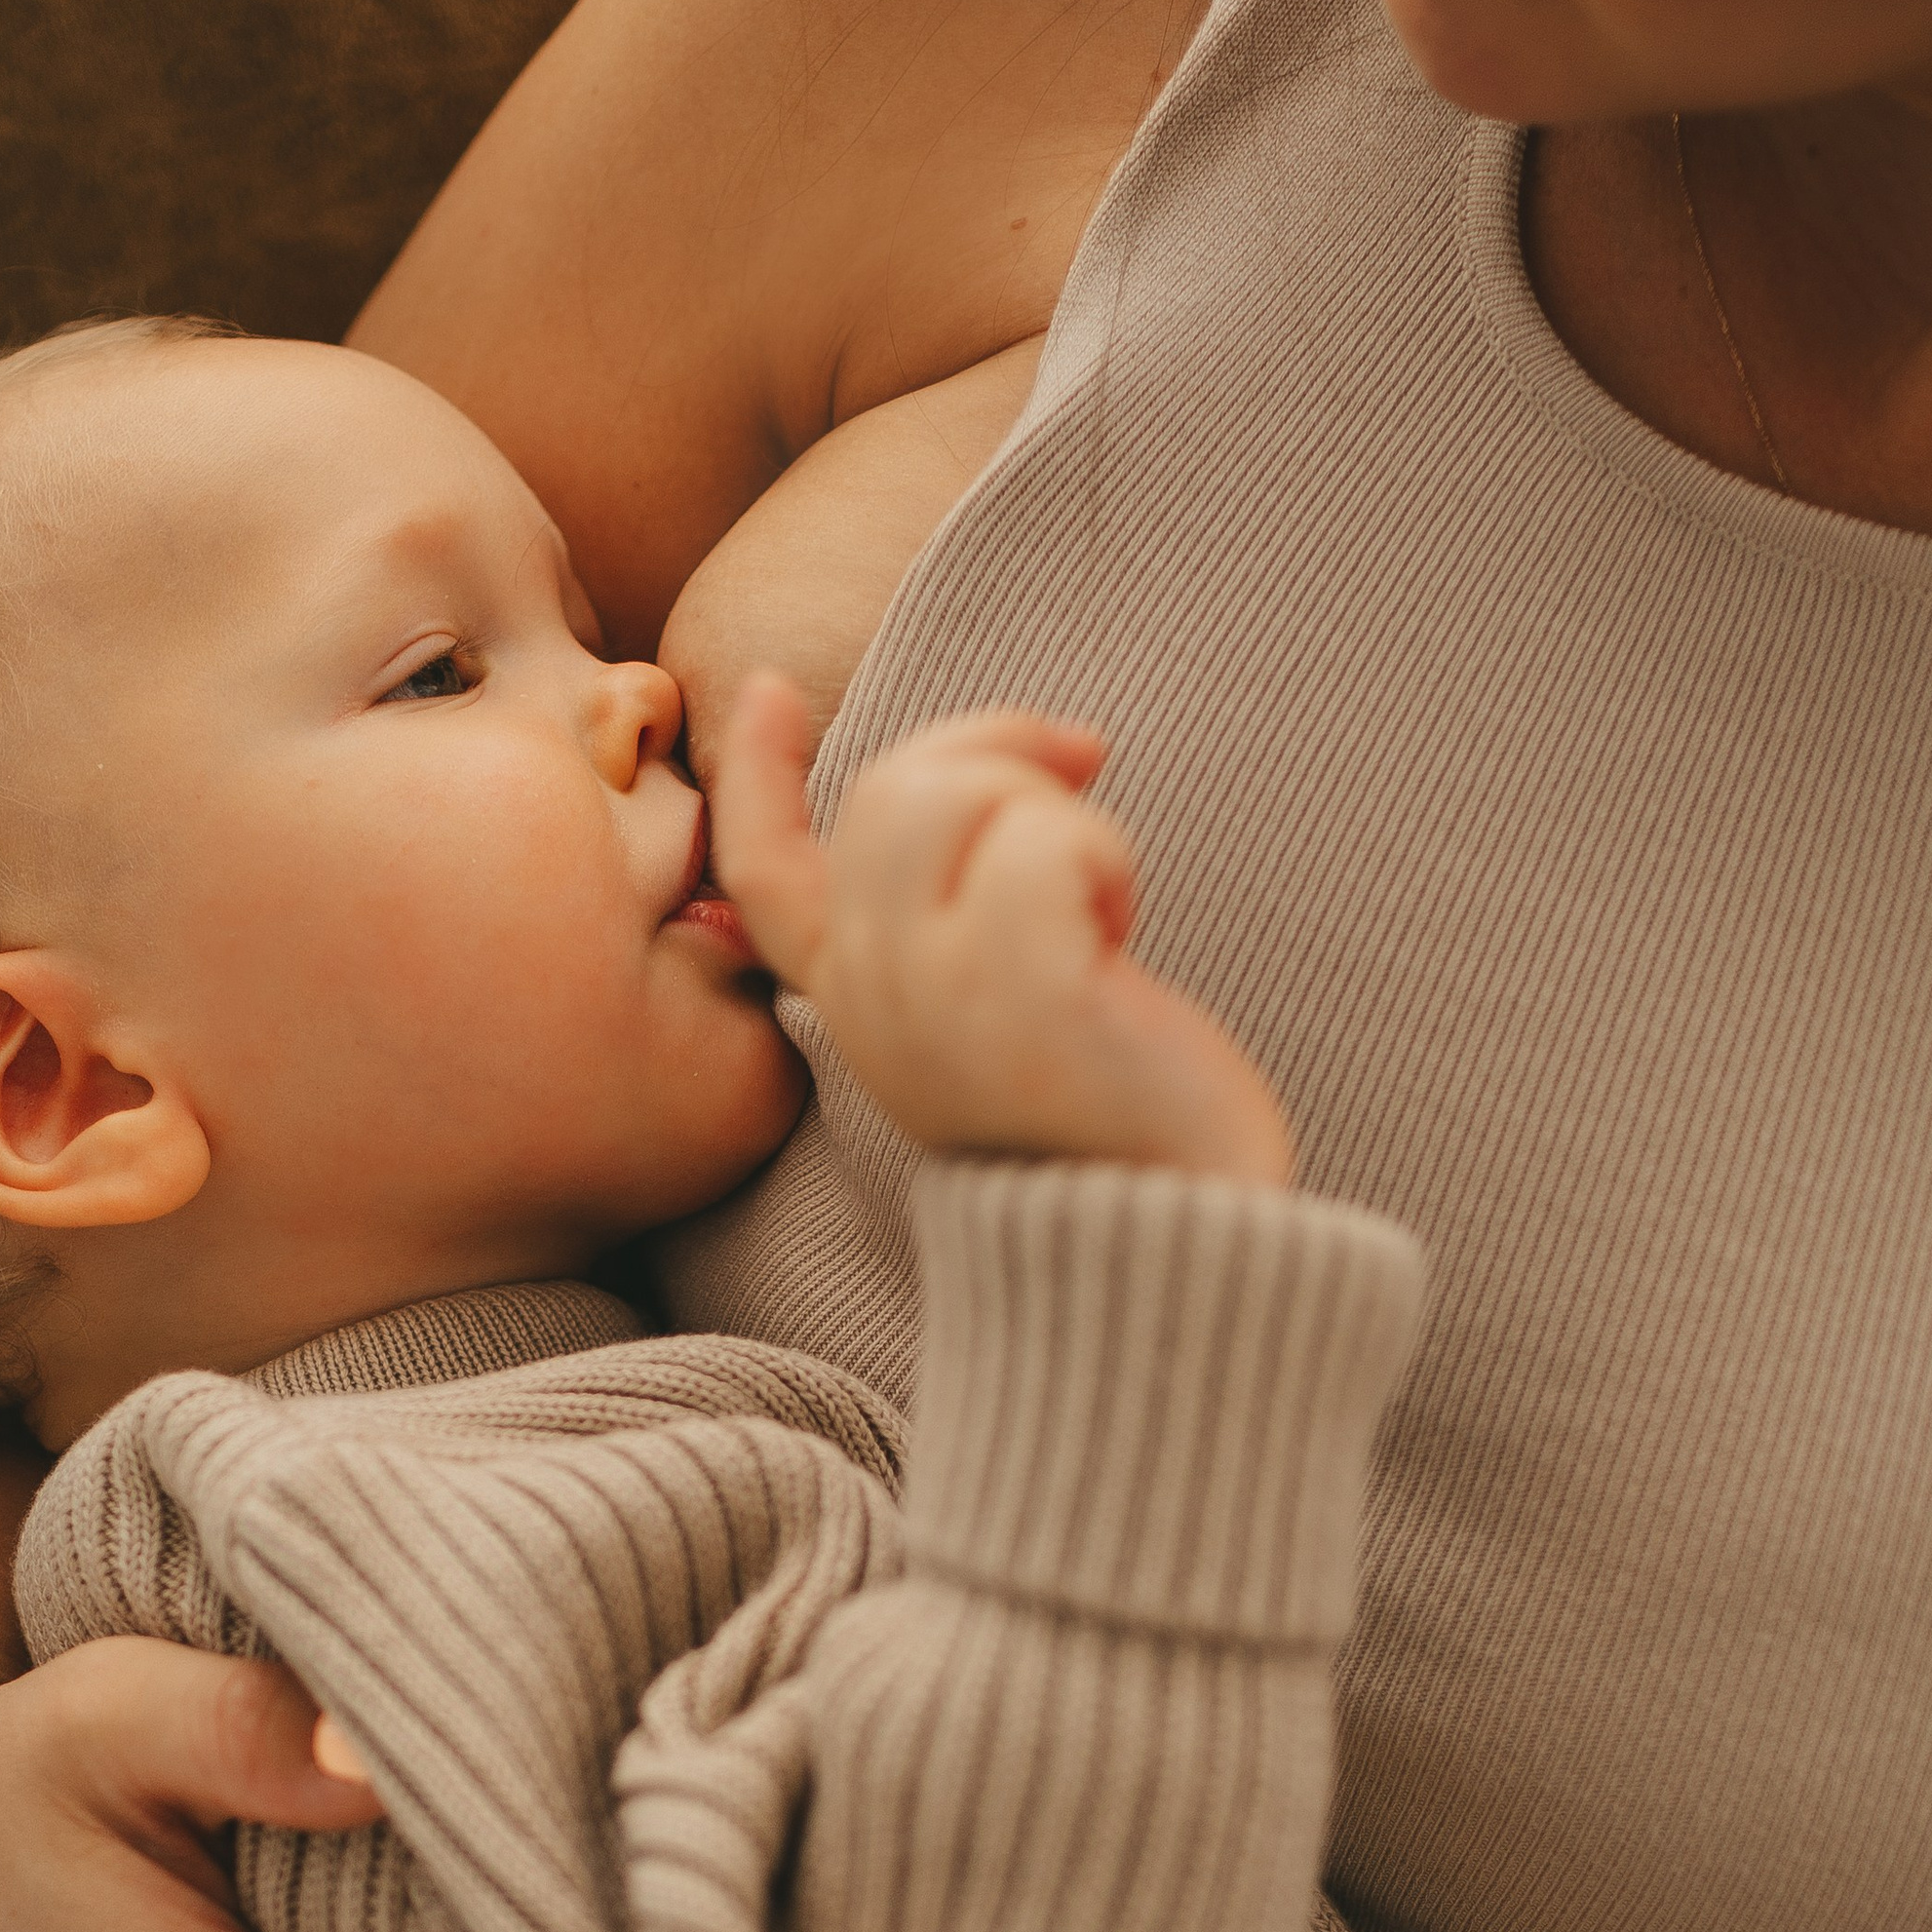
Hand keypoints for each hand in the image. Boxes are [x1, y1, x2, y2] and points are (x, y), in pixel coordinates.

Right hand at [713, 670, 1292, 1184]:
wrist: (1171, 1241)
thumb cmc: (1109, 1118)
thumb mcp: (996, 1004)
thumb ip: (952, 910)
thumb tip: (1016, 751)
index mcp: (857, 1006)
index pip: (764, 877)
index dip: (759, 775)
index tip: (774, 689)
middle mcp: (874, 1001)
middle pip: (891, 791)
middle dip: (1001, 754)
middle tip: (1088, 779)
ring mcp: (932, 996)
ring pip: (959, 798)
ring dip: (1058, 812)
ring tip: (1103, 905)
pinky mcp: (1015, 992)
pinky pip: (1045, 839)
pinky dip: (1104, 859)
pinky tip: (1122, 941)